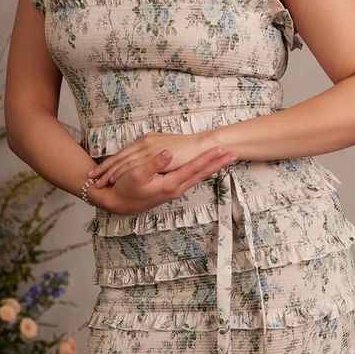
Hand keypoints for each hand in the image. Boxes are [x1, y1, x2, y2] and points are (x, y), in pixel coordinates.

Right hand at [87, 131, 224, 188]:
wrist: (119, 203)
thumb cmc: (125, 189)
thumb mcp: (136, 176)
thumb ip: (153, 164)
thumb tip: (168, 153)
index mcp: (171, 184)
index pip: (194, 169)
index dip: (208, 158)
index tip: (222, 150)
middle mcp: (177, 188)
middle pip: (202, 174)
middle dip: (219, 164)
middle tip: (235, 154)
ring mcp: (175, 189)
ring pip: (198, 176)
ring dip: (212, 167)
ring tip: (226, 158)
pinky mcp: (172, 187)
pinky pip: (192, 178)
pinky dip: (202, 170)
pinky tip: (207, 166)